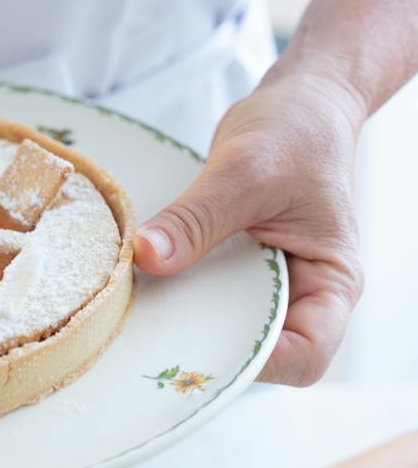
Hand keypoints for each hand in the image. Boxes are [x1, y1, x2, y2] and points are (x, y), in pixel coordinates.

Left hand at [132, 68, 365, 385]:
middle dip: (206, 348)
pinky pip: (205, 290)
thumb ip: (197, 218)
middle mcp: (302, 292)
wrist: (294, 105)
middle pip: (258, 349)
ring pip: (225, 323)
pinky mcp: (234, 264)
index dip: (256, 363)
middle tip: (147, 339)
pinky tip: (138, 282)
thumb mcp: (244, 172)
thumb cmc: (292, 134)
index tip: (196, 342)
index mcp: (331, 282)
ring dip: (184, 319)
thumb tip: (147, 257)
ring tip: (135, 314)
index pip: (305, 355)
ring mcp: (267, 280)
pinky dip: (175, 289)